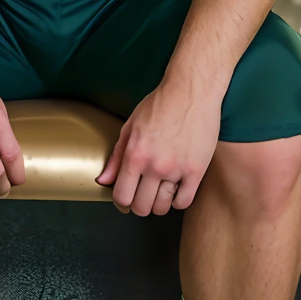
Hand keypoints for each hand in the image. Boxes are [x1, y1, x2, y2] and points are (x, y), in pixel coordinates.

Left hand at [96, 77, 221, 215]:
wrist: (191, 92)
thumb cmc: (160, 105)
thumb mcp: (130, 127)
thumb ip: (116, 157)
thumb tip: (103, 180)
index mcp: (135, 155)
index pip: (122, 196)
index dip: (122, 200)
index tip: (127, 196)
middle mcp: (154, 165)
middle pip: (142, 207)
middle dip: (139, 204)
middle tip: (143, 195)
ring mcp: (177, 169)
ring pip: (163, 207)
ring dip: (159, 204)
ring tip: (160, 192)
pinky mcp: (197, 170)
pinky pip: (184, 201)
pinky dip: (178, 201)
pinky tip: (176, 190)